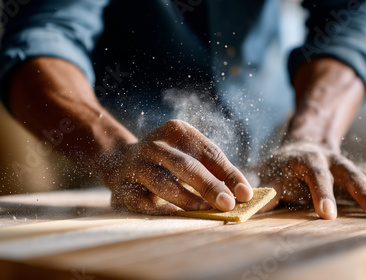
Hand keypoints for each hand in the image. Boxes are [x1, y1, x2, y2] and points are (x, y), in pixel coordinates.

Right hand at [105, 120, 253, 214]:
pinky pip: (143, 201)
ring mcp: (137, 165)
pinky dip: (159, 209)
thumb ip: (215, 171)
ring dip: (188, 199)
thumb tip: (243, 194)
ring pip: (164, 183)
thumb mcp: (189, 154)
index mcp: (177, 131)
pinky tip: (175, 214)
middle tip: (228, 204)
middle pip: (187, 166)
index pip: (209, 153)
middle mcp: (155, 145)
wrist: (120, 161)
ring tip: (206, 210)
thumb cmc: (168, 161)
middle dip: (210, 186)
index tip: (245, 194)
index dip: (229, 174)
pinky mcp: (124, 186)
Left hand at [258, 141, 365, 218]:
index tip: (327, 214)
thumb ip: (267, 191)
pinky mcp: (357, 172)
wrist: (303, 144)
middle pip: (349, 173)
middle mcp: (331, 160)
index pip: (316, 175)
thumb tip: (249, 207)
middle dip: (363, 192)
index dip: (322, 193)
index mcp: (307, 160)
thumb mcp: (271, 174)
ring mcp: (346, 165)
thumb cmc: (283, 166)